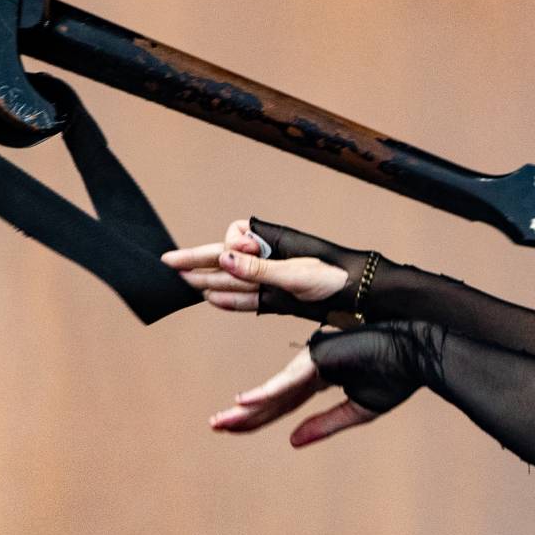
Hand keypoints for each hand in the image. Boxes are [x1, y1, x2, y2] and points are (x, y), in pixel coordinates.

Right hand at [160, 218, 349, 313]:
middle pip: (229, 259)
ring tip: (185, 282)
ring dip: (211, 280)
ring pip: (235, 279)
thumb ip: (258, 268)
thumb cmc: (337, 277)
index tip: (231, 251)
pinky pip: (250, 299)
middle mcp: (273, 258)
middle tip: (170, 264)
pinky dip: (232, 300)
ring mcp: (276, 278)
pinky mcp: (281, 298)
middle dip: (200, 262)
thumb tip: (224, 256)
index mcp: (276, 242)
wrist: (364, 297)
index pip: (238, 234)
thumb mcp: (296, 274)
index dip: (229, 244)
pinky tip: (212, 300)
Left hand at [208, 324, 439, 446]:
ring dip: (246, 411)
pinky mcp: (319, 358)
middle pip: (271, 398)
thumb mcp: (360, 409)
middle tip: (215, 426)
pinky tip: (243, 403)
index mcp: (323, 376)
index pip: (283, 402)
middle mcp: (313, 366)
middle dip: (244, 416)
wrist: (418, 352)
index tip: (232, 427)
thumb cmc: (398, 375)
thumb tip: (292, 442)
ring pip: (273, 392)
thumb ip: (325, 424)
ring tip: (221, 423)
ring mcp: (313, 360)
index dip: (258, 417)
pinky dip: (266, 392)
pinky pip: (288, 382)